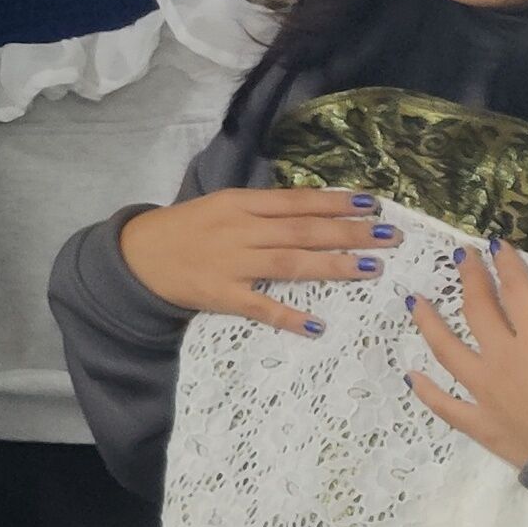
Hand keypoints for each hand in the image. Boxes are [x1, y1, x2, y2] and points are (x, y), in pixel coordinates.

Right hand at [119, 187, 393, 334]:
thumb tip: (311, 210)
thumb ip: (262, 210)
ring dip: (333, 266)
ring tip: (371, 268)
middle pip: (303, 231)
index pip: (297, 201)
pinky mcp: (219, 294)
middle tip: (391, 237)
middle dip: (350, 232)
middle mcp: (239, 230)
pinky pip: (259, 306)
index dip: (336, 202)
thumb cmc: (184, 228)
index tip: (374, 204)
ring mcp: (230, 263)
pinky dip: (288, 316)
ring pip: (290, 263)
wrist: (136, 255)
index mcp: (239, 203)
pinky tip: (317, 325)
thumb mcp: (220, 206)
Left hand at [407, 236, 527, 471]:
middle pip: (479, 311)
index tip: (494, 244)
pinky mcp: (482, 425)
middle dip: (470, 281)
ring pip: (448, 350)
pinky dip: (427, 391)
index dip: (508, 267)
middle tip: (460, 257)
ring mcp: (487, 391)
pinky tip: (411, 377)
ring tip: (414, 301)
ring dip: (429, 323)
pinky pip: (446, 406)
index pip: (520, 294)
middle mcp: (505, 358)